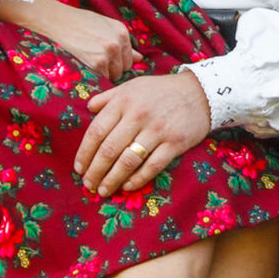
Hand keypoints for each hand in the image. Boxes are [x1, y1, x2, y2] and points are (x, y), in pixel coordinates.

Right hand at [0, 0, 136, 81]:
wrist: (55, 20)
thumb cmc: (77, 22)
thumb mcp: (103, 26)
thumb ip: (121, 42)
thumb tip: (139, 58)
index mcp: (122, 31)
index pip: (129, 57)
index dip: (117, 62)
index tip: (105, 61)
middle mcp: (118, 42)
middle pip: (123, 68)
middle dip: (112, 69)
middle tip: (95, 63)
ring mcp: (109, 53)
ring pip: (114, 75)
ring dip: (104, 74)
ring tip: (89, 64)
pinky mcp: (97, 63)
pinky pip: (103, 79)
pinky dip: (95, 77)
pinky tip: (84, 67)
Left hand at [75, 71, 211, 196]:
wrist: (200, 92)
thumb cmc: (161, 91)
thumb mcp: (132, 86)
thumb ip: (109, 97)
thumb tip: (88, 108)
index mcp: (123, 101)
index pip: (96, 131)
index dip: (85, 153)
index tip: (78, 168)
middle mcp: (138, 115)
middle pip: (109, 149)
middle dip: (95, 171)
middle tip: (88, 185)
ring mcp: (157, 130)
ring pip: (128, 161)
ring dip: (112, 180)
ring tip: (103, 191)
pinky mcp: (175, 143)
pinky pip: (152, 166)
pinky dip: (137, 179)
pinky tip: (127, 187)